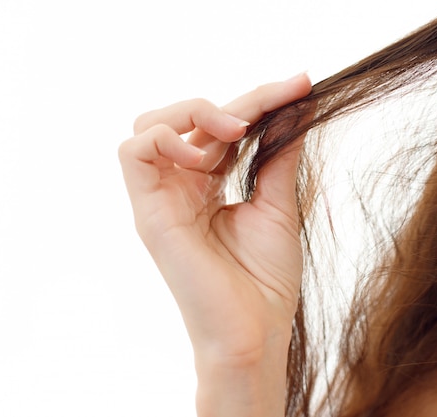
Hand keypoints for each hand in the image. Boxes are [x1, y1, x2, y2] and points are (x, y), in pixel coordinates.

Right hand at [118, 74, 311, 367]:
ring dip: (193, 112)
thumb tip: (292, 111)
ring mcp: (162, 199)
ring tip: (237, 128)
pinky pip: (134, 153)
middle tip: (279, 99)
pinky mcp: (149, 213)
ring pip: (149, 125)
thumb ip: (277, 159)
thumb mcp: (277, 207)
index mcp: (208, 188)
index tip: (302, 85)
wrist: (254, 334)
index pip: (223, 129)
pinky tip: (205, 152)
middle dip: (235, 101)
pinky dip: (166, 138)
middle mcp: (181, 188)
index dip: (260, 101)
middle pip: (188, 119)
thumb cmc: (264, 282)